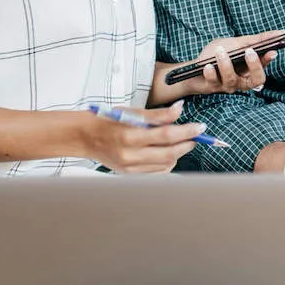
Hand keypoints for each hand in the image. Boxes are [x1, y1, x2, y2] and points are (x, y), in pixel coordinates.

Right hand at [79, 100, 204, 172]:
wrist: (84, 137)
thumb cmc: (107, 120)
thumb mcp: (131, 111)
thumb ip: (157, 114)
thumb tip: (180, 109)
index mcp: (129, 136)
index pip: (166, 135)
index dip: (186, 131)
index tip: (200, 127)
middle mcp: (129, 155)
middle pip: (169, 154)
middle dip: (187, 144)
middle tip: (196, 135)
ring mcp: (129, 168)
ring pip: (165, 165)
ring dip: (179, 153)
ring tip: (181, 141)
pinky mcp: (130, 174)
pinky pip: (156, 172)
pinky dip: (167, 162)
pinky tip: (167, 152)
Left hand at [152, 30, 284, 104]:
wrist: (194, 66)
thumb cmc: (218, 54)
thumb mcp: (237, 43)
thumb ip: (257, 40)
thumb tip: (281, 32)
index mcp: (249, 71)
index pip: (264, 68)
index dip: (267, 60)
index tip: (271, 51)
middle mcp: (241, 81)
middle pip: (256, 81)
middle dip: (254, 66)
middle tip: (250, 52)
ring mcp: (227, 85)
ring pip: (232, 79)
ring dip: (226, 64)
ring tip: (220, 51)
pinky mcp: (212, 87)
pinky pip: (214, 81)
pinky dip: (211, 72)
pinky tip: (208, 65)